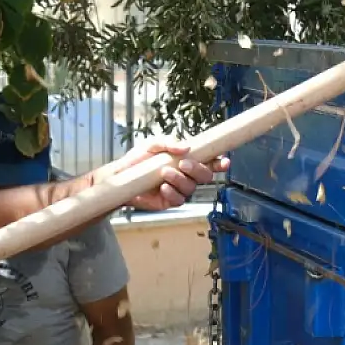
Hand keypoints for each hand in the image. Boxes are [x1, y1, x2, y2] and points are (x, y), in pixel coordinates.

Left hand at [100, 137, 227, 211]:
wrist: (121, 176)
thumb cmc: (138, 159)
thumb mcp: (152, 144)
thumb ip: (169, 143)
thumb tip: (186, 147)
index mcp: (187, 160)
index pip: (209, 162)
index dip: (219, 163)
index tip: (224, 161)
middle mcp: (187, 175)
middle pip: (205, 176)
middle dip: (198, 170)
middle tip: (183, 164)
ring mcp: (179, 189)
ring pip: (191, 188)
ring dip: (180, 180)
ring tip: (165, 173)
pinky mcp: (169, 201)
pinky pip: (179, 200)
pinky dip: (172, 193)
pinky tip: (163, 188)